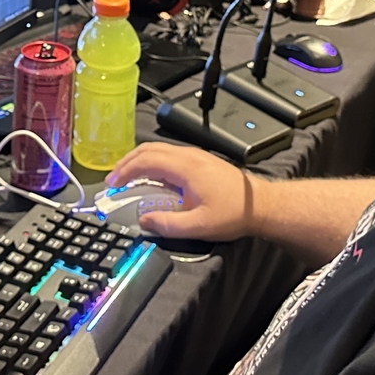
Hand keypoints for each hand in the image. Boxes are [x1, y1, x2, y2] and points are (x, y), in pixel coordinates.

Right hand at [105, 142, 255, 240]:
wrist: (261, 204)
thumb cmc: (234, 213)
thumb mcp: (199, 226)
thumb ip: (168, 225)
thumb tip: (144, 221)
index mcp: (185, 167)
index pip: (146, 160)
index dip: (125, 171)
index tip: (113, 185)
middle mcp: (188, 156)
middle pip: (149, 149)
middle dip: (127, 163)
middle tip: (114, 181)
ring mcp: (195, 156)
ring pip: (158, 149)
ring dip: (139, 161)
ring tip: (127, 178)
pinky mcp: (200, 160)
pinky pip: (168, 154)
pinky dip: (152, 162)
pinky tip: (150, 178)